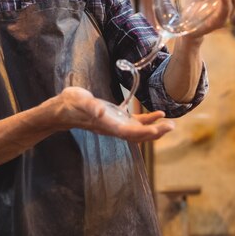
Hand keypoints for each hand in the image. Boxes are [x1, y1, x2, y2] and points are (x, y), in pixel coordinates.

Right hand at [49, 86, 174, 141]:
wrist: (63, 109)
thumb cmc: (70, 104)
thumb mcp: (79, 101)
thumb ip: (90, 107)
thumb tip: (101, 112)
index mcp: (106, 125)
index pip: (128, 132)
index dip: (143, 132)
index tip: (158, 130)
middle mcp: (113, 128)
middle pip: (137, 134)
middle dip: (155, 131)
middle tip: (172, 126)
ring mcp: (115, 125)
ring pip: (139, 131)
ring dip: (154, 128)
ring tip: (170, 123)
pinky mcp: (116, 119)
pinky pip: (134, 123)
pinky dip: (147, 120)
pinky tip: (157, 114)